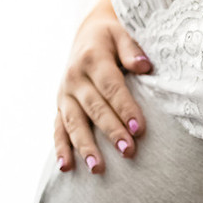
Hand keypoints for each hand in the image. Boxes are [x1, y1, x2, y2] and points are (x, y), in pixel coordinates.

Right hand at [54, 0, 151, 173]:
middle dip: (111, 131)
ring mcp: (64, 94)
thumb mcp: (122, 33)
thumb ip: (132, 50)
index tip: (139, 128)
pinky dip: (61, 148)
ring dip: (85, 146)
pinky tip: (66, 168)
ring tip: (98, 168)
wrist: (88, 34)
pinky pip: (58, 129)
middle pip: (94, 108)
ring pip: (74, 123)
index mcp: (92, 58)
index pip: (110, 86)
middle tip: (128, 151)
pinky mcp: (59, 106)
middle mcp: (74, 77)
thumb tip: (144, 66)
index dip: (124, 107)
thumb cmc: (113, 38)